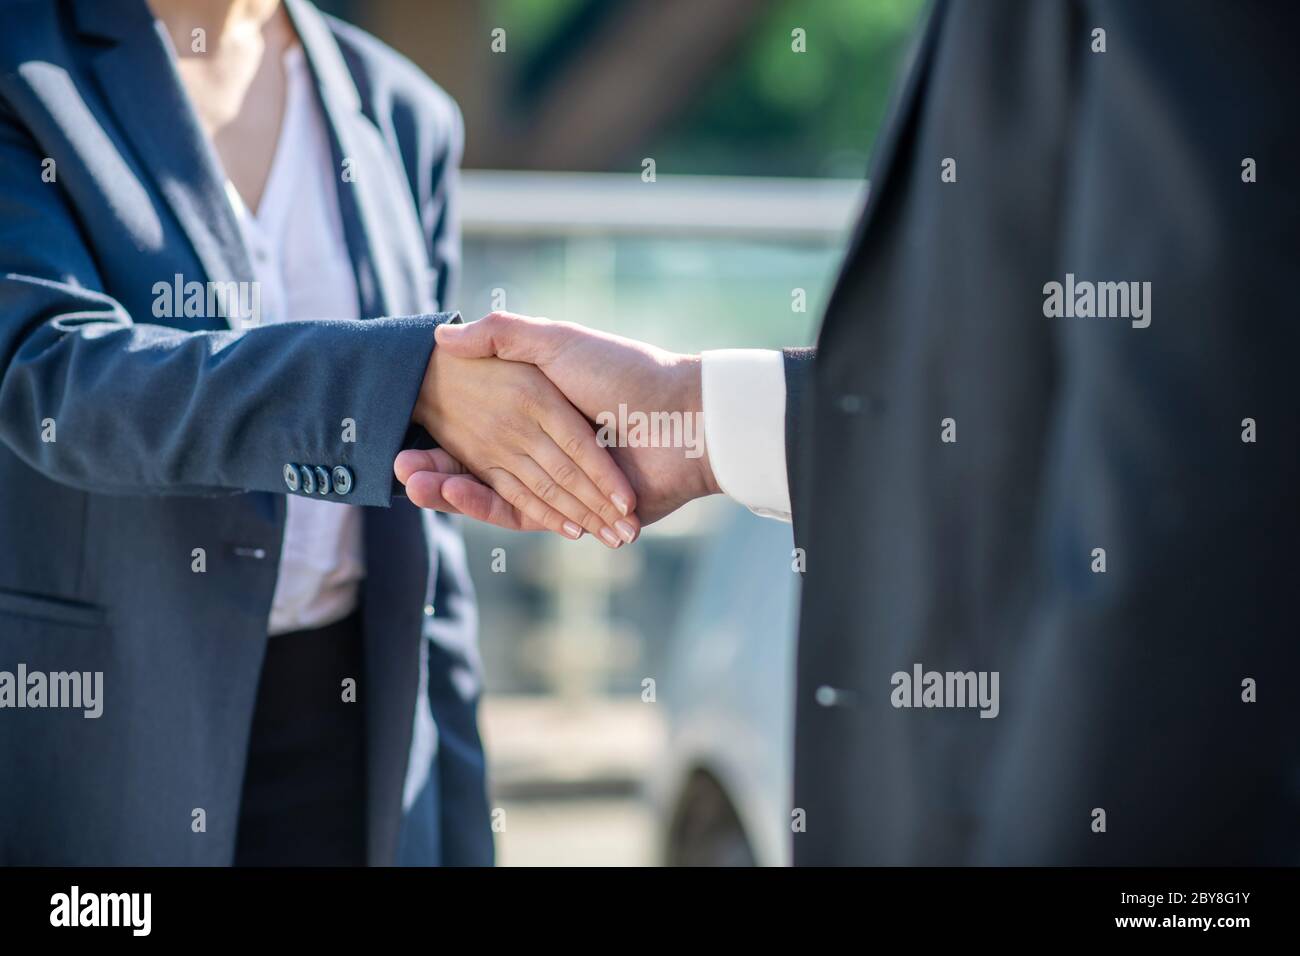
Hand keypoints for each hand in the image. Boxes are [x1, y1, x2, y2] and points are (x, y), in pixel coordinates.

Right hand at [403, 312, 720, 526]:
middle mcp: (549, 450)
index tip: (398, 422)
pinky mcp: (573, 513)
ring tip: (406, 480)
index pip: (477, 424)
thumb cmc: (626, 372)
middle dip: (434, 466)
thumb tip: (443, 336)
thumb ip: (505, 336)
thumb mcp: (559, 343)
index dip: (437, 425)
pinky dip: (483, 507)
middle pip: (478, 463)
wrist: (683, 419)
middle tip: (392, 465)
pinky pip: (521, 513)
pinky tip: (449, 495)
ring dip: (447, 489)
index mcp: (543, 412)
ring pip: (490, 491)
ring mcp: (560, 486)